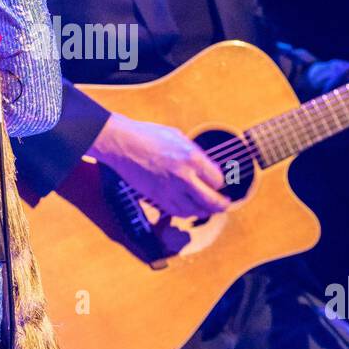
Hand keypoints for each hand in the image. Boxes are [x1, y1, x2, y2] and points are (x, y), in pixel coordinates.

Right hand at [86, 113, 230, 217]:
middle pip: (211, 200)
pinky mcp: (157, 197)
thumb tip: (206, 166)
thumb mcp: (179, 137)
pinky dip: (187, 213)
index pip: (217, 180)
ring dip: (204, 211)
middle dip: (221, 205)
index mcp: (192, 158)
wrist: (122, 144)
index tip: (220, 182)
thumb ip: (194, 154)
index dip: (221, 183)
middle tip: (225, 204)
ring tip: (208, 208)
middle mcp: (183, 176)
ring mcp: (170, 189)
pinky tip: (190, 209)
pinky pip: (178, 212)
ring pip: (195, 210)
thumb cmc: (148, 135)